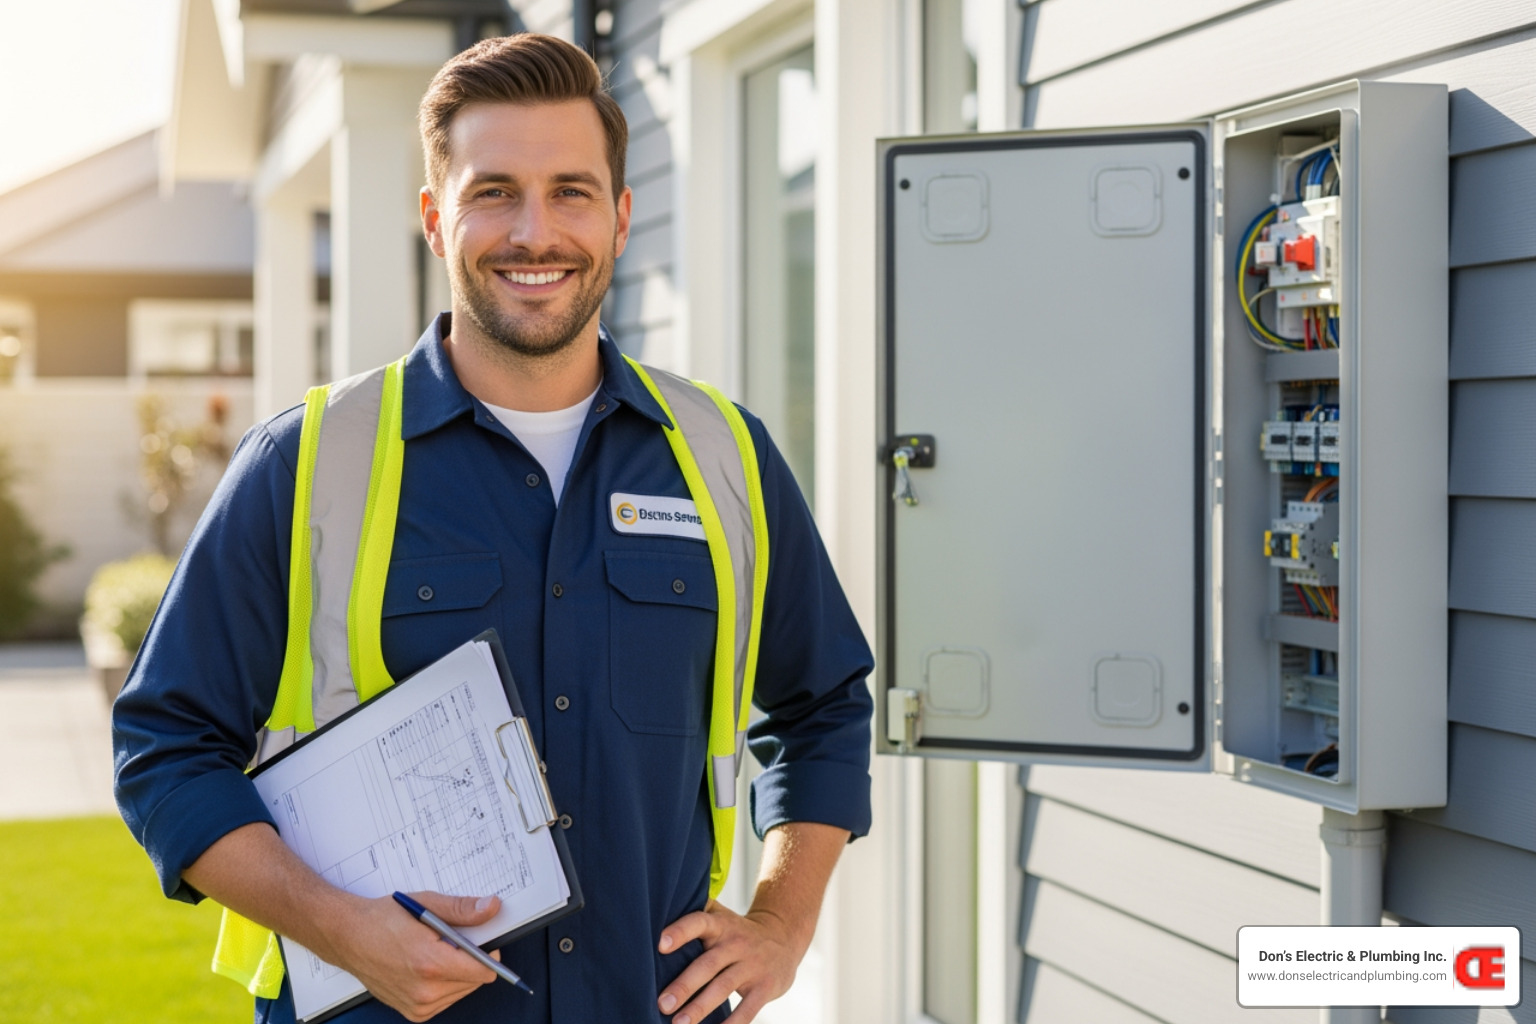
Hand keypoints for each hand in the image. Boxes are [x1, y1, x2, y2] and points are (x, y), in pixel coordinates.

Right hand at [322, 891, 503, 1021]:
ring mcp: (418, 1005)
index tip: (487, 943)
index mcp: (431, 964)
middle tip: (453, 942)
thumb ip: (463, 910)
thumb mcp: (426, 905)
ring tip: (435, 952)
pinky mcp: (413, 1012)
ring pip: (462, 991)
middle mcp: (425, 991)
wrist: (348, 937)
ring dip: (458, 973)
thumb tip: (491, 908)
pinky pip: (446, 1000)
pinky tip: (428, 967)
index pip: (483, 972)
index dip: (490, 955)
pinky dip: (445, 984)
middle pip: (475, 982)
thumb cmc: (382, 920)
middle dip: (472, 961)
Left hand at [656, 899, 807, 1023]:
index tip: (660, 945)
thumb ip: (694, 910)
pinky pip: (747, 1010)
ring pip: (723, 988)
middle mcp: (736, 944)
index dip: (681, 932)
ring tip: (678, 1023)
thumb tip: (655, 908)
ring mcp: (752, 966)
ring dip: (699, 1008)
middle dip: (684, 985)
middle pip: (708, 964)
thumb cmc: (737, 930)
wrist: (784, 938)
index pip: (698, 923)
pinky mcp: (765, 987)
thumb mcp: (720, 915)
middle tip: (662, 1004)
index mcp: (720, 925)